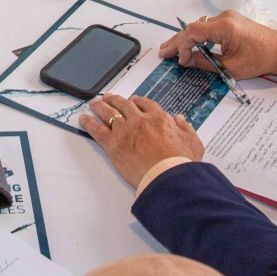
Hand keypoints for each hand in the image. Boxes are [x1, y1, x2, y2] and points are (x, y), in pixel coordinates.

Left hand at [81, 93, 205, 186]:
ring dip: (99, 106)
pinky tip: (83, 119)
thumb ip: (186, 127)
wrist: (168, 176)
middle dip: (114, 100)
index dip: (135, 101)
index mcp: (158, 117)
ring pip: (108, 112)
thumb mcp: (193, 142)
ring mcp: (124, 130)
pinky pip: (96, 129)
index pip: (143, 103)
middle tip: (108, 99)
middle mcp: (139, 120)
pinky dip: (88, 122)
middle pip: (122, 104)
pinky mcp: (113, 144)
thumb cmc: (181, 163)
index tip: (132, 102)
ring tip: (94, 104)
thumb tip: (179, 118)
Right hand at [158, 11, 276, 80]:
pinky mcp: (231, 21)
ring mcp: (227, 17)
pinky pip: (208, 27)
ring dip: (186, 38)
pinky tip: (189, 45)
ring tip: (171, 49)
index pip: (193, 32)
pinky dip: (197, 36)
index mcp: (224, 26)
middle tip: (163, 52)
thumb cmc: (261, 59)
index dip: (183, 46)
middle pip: (193, 27)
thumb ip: (206, 63)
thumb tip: (187, 61)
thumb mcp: (231, 67)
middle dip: (177, 41)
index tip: (181, 61)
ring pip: (199, 26)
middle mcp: (224, 17)